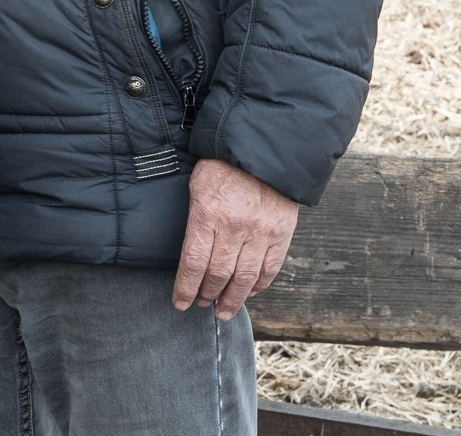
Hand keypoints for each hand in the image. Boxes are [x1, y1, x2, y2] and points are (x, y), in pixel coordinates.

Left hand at [172, 157, 298, 319]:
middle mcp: (234, 226)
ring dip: (232, 299)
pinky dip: (258, 285)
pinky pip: (270, 268)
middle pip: (218, 274)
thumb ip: (195, 219)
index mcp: (207, 213)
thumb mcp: (197, 185)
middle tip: (201, 304)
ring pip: (245, 277)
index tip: (179, 303)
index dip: (185, 288)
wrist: (263, 148)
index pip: (193, 262)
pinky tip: (248, 293)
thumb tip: (190, 253)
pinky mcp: (281, 233)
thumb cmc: (222, 165)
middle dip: (207, 294)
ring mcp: (260, 232)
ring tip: (223, 311)